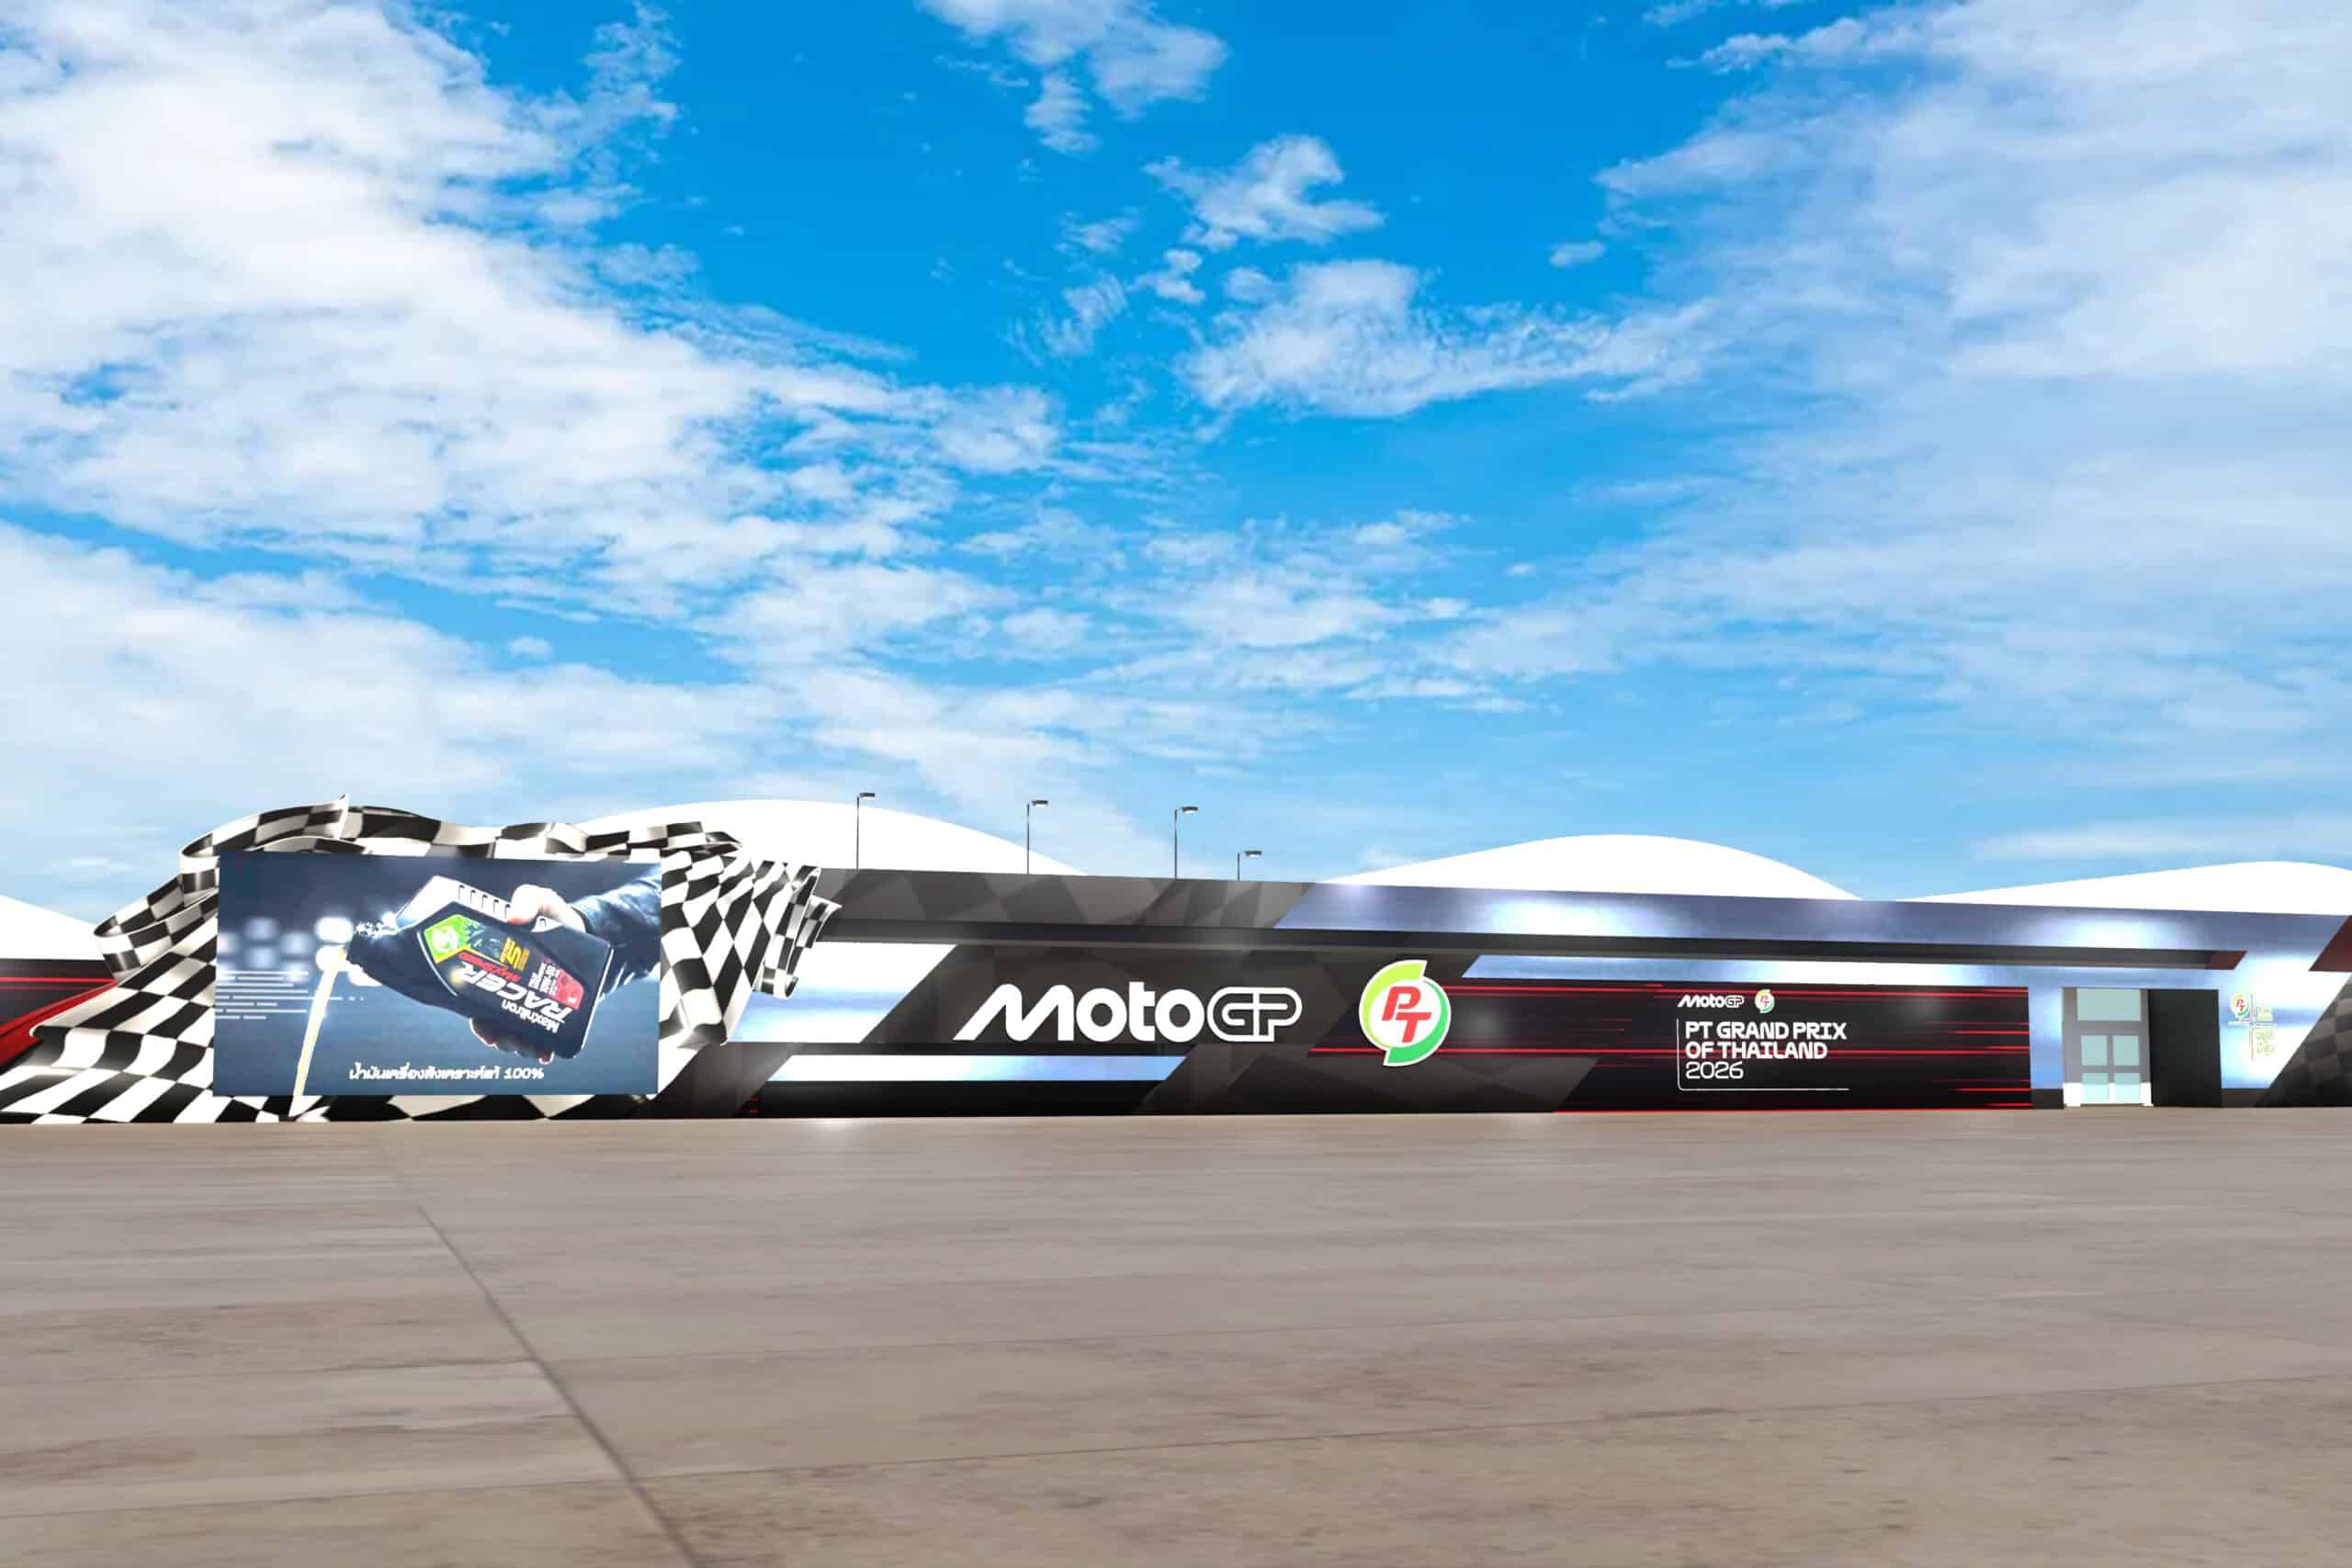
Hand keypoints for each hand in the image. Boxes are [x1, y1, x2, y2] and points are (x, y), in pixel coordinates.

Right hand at [469, 886, 584, 1063]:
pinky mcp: (554, 1012)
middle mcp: (510, 992)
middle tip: (507, 1039)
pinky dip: (543, 1048)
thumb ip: (528, 899)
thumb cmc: (555, 917)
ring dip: (519, 1047)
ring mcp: (532, 1004)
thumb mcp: (540, 901)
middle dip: (499, 1038)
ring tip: (530, 1048)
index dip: (477, 1020)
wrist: (589, 933)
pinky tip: (547, 1053)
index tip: (483, 1026)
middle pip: (496, 1025)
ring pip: (518, 1035)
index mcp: (497, 972)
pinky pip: (544, 1037)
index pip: (477, 1003)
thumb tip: (513, 916)